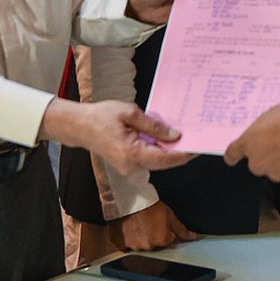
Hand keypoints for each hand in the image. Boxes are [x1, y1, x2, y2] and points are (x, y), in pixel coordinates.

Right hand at [39, 98, 194, 172]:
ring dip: (172, 151)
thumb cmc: (102, 116)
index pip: (166, 158)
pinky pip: (150, 158)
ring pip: (158, 161)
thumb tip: (175, 135)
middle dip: (182, 152)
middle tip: (198, 137)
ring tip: (187, 135)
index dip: (185, 153)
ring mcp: (130, 167)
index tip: (200, 145)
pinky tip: (168, 137)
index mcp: (132, 153)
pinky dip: (160, 150)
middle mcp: (132, 165)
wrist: (80, 126)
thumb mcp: (130, 113)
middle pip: (165, 162)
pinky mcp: (128, 164)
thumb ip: (153, 126)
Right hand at [110, 201, 197, 250]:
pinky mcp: (122, 244)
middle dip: (153, 235)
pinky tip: (130, 227)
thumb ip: (181, 229)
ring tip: (139, 222)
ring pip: (141, 245)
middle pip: (155, 244)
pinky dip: (129, 238)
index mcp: (162, 240)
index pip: (168, 240)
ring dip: (141, 237)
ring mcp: (134, 246)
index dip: (166, 230)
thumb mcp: (169, 214)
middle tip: (149, 221)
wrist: (131, 198)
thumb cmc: (150, 205)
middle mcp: (149, 246)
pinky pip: (127, 245)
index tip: (160, 222)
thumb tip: (192, 237)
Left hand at [225, 103, 279, 184]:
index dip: (234, 155)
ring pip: (276, 170)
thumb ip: (263, 129)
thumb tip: (265, 133)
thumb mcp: (271, 115)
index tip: (234, 157)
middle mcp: (256, 162)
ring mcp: (274, 173)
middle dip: (267, 156)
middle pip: (257, 163)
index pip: (232, 154)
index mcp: (248, 143)